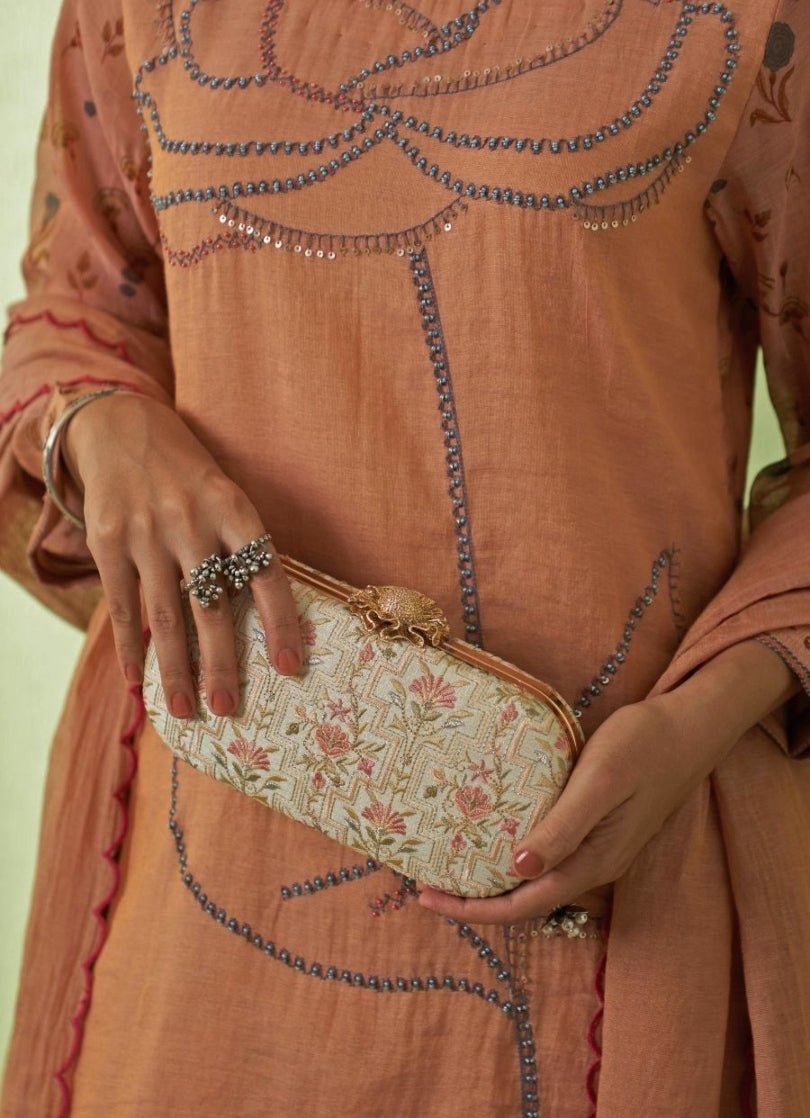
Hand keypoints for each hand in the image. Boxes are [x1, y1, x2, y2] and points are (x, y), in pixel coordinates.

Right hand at [62, 392, 303, 715]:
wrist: (124, 426)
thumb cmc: (190, 476)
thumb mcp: (228, 497)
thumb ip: (242, 549)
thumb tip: (268, 622)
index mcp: (234, 509)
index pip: (266, 575)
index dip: (281, 624)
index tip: (290, 667)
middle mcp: (191, 521)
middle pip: (212, 607)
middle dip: (221, 664)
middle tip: (227, 708)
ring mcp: (146, 532)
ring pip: (166, 616)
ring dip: (176, 669)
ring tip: (187, 709)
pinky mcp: (108, 541)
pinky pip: (123, 605)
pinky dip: (130, 647)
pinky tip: (138, 680)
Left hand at [418, 639, 797, 924]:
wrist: (690, 727)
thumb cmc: (644, 746)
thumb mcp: (600, 781)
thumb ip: (564, 827)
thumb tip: (519, 869)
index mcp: (594, 860)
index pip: (525, 904)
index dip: (475, 909)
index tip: (427, 896)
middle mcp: (596, 864)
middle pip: (528, 900)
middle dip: (477, 901)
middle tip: (426, 885)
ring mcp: (600, 847)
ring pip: (539, 881)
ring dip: (496, 882)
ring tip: (452, 868)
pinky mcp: (601, 827)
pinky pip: (551, 856)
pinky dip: (517, 857)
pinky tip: (496, 837)